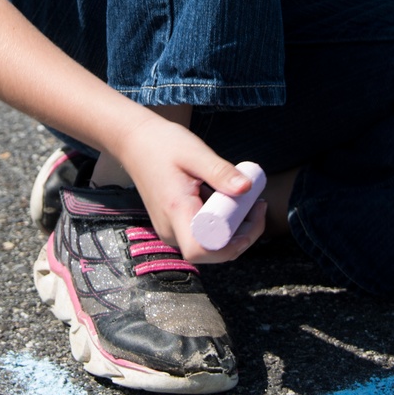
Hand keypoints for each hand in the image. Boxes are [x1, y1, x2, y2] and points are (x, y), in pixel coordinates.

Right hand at [116, 112, 265, 263]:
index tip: (251, 219)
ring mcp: (171, 230)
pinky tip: (229, 200)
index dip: (231, 245)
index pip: (201, 250)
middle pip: (212, 251)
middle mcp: (170, 229)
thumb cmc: (161, 144)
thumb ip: (220, 171)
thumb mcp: (194, 152)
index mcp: (175, 211)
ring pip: (210, 244)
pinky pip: (203, 234)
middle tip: (258, 205)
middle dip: (242, 234)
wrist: (134, 143)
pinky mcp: (174, 225)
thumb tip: (247, 188)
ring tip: (249, 200)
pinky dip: (222, 223)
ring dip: (234, 229)